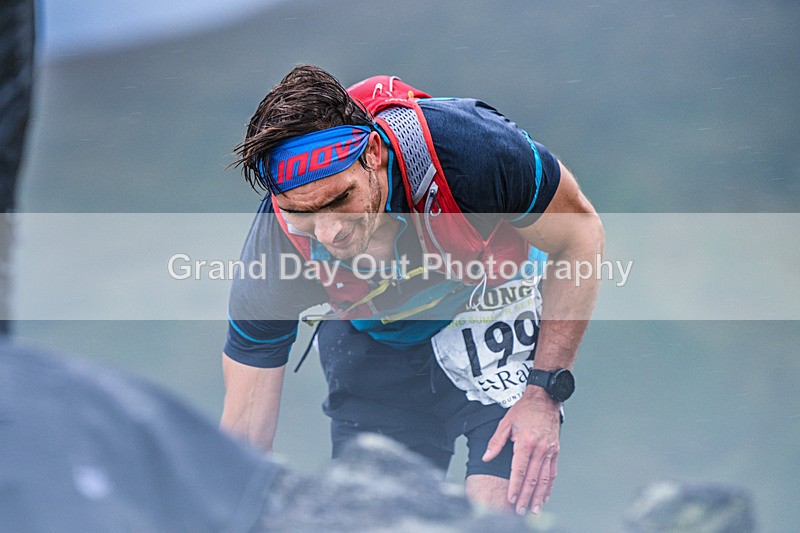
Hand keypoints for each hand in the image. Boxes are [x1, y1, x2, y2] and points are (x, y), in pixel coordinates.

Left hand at [482, 385, 560, 514]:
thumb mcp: (506, 423)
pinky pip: (552, 472)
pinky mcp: (555, 451)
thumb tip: (486, 457)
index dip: (515, 486)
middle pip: (532, 478)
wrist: (545, 399)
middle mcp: (539, 448)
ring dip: (538, 496)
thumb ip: (496, 442)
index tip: (511, 498)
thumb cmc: (524, 410)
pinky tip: (544, 496)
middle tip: (520, 510)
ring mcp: (549, 451)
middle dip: (525, 496)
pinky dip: (548, 486)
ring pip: (544, 479)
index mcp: (525, 442)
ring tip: (533, 509)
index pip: (519, 470)